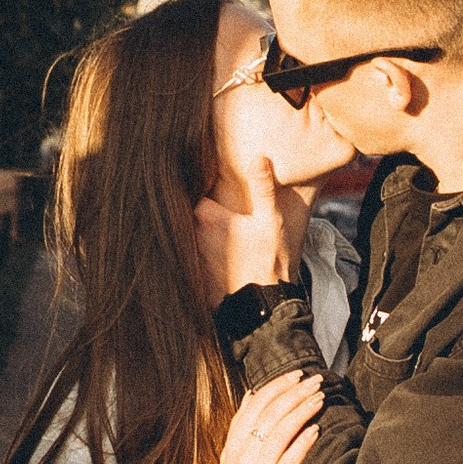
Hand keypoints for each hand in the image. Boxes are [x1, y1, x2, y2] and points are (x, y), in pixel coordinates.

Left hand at [196, 185, 309, 299]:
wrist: (262, 306)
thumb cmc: (268, 261)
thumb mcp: (271, 220)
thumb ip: (262, 188)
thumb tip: (258, 158)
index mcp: (209, 218)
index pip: (196, 195)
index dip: (204, 191)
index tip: (214, 189)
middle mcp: (195, 237)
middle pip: (191, 217)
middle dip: (202, 214)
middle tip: (219, 212)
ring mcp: (193, 258)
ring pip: (191, 239)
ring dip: (201, 236)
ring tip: (219, 234)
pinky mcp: (196, 278)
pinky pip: (193, 261)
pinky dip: (201, 257)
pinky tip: (217, 259)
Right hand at [218, 366, 325, 463]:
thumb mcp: (233, 456)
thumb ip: (241, 425)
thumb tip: (250, 394)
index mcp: (233, 443)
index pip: (254, 404)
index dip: (276, 386)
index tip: (296, 375)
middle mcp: (242, 454)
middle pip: (270, 413)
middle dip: (295, 392)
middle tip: (315, 380)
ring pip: (281, 431)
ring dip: (303, 410)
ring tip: (320, 397)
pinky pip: (290, 459)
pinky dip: (303, 442)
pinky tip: (316, 429)